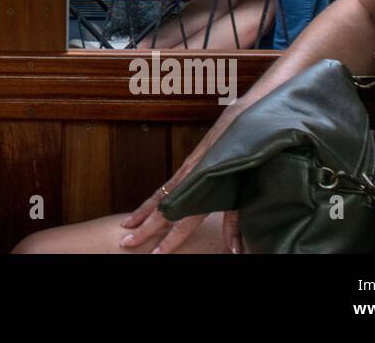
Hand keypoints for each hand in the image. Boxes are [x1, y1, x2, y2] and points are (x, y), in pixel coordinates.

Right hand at [119, 107, 247, 253]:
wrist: (245, 119)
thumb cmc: (249, 156)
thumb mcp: (246, 193)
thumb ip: (236, 223)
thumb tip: (234, 250)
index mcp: (204, 188)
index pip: (181, 221)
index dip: (168, 240)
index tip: (155, 254)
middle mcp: (189, 178)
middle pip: (161, 208)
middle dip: (143, 227)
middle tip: (125, 241)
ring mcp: (186, 168)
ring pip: (158, 194)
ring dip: (142, 211)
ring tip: (127, 224)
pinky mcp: (188, 162)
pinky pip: (165, 184)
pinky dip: (152, 197)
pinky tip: (147, 205)